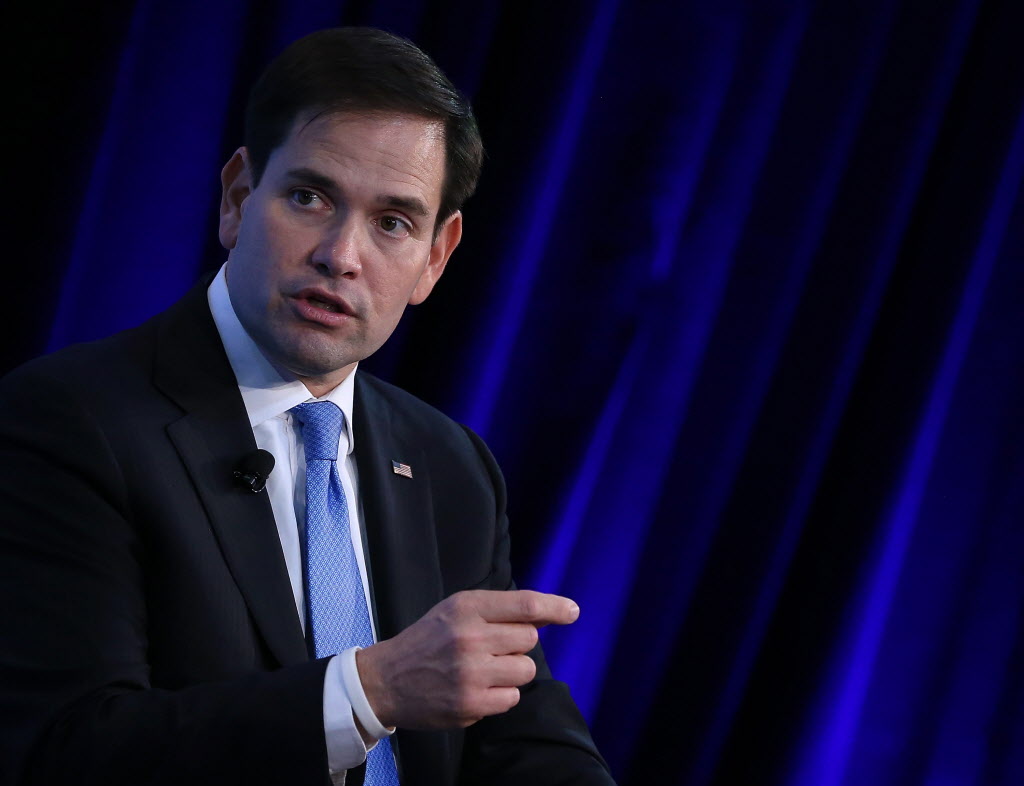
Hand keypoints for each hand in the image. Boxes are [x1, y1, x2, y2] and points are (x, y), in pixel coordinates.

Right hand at [355, 589, 578, 729]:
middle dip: (517, 644)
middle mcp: (470, 637)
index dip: (555, 607)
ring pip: (525, 670)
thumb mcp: (458, 611)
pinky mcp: (470, 704)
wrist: (386, 679)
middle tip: (492, 648)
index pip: (525, 605)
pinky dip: (501, 696)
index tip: (572, 612)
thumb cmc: (428, 640)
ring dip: (511, 672)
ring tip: (484, 670)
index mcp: (466, 607)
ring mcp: (470, 672)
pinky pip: (512, 699)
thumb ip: (500, 611)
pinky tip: (478, 689)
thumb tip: (548, 614)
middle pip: (529, 639)